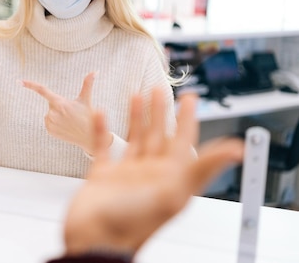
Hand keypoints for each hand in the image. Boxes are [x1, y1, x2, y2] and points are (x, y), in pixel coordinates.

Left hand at [22, 73, 110, 154]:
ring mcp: (50, 122)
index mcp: (59, 102)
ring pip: (50, 114)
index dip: (30, 85)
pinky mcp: (49, 130)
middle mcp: (52, 112)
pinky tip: (65, 127)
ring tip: (69, 121)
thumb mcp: (86, 99)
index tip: (19, 81)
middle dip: (60, 106)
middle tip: (72, 114)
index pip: (42, 90)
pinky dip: (56, 124)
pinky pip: (49, 123)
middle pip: (52, 104)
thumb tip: (95, 70)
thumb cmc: (87, 115)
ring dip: (58, 115)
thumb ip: (88, 83)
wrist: (89, 136)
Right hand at [63, 88, 243, 255]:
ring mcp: (126, 175)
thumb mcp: (173, 193)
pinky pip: (103, 148)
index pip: (183, 141)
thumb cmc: (132, 223)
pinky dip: (101, 131)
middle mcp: (149, 174)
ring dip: (136, 117)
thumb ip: (203, 168)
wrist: (94, 239)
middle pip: (159, 136)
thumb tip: (235, 149)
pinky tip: (101, 114)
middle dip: (161, 112)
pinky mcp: (102, 177)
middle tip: (161, 89)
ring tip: (137, 95)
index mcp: (169, 177)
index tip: (189, 98)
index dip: (187, 119)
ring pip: (135, 140)